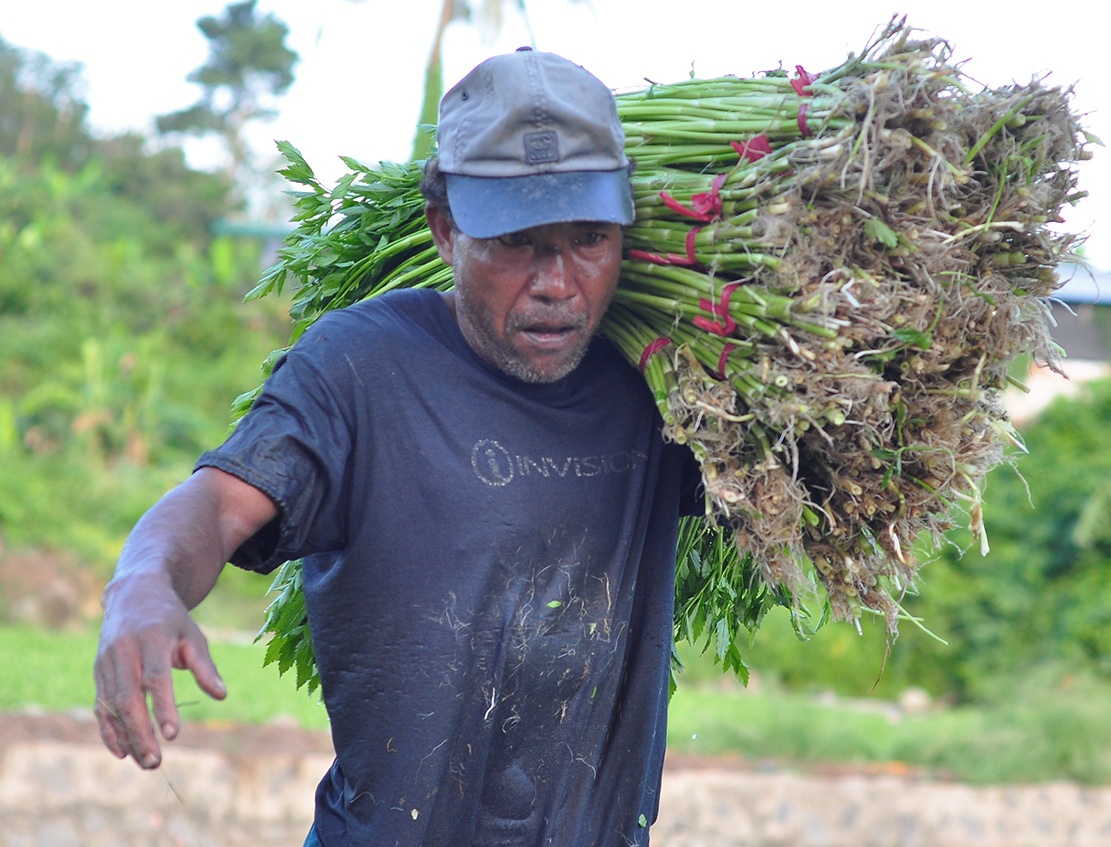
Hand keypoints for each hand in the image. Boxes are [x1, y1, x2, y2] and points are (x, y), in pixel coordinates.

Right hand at [93, 580, 225, 768]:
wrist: (134, 594)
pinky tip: (122, 752)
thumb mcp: (193, 635)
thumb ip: (204, 666)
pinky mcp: (98, 671)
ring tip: (145, 763)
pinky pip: (101, 705)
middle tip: (155, 762)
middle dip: (140, 732)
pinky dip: (109, 730)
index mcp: (152, 639)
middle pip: (128, 697)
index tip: (173, 734)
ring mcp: (107, 662)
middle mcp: (124, 650)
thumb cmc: (171, 620)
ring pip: (111, 706)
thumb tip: (221, 695)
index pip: (155, 677)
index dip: (163, 706)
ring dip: (126, 737)